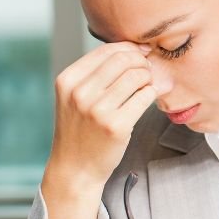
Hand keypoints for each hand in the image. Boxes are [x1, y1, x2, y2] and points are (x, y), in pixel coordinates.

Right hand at [45, 41, 156, 191]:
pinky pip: (144, 97)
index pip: (106, 50)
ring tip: (147, 85)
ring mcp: (97, 110)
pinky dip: (151, 93)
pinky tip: (147, 98)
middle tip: (147, 70)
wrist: (75, 169)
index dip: (129, 48)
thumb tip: (133, 50)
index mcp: (68, 80)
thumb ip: (96, 74)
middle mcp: (80, 92)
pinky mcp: (116, 126)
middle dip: (141, 61)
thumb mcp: (74, 97)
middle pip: (123, 59)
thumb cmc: (79, 130)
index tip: (140, 54)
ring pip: (136, 76)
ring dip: (148, 77)